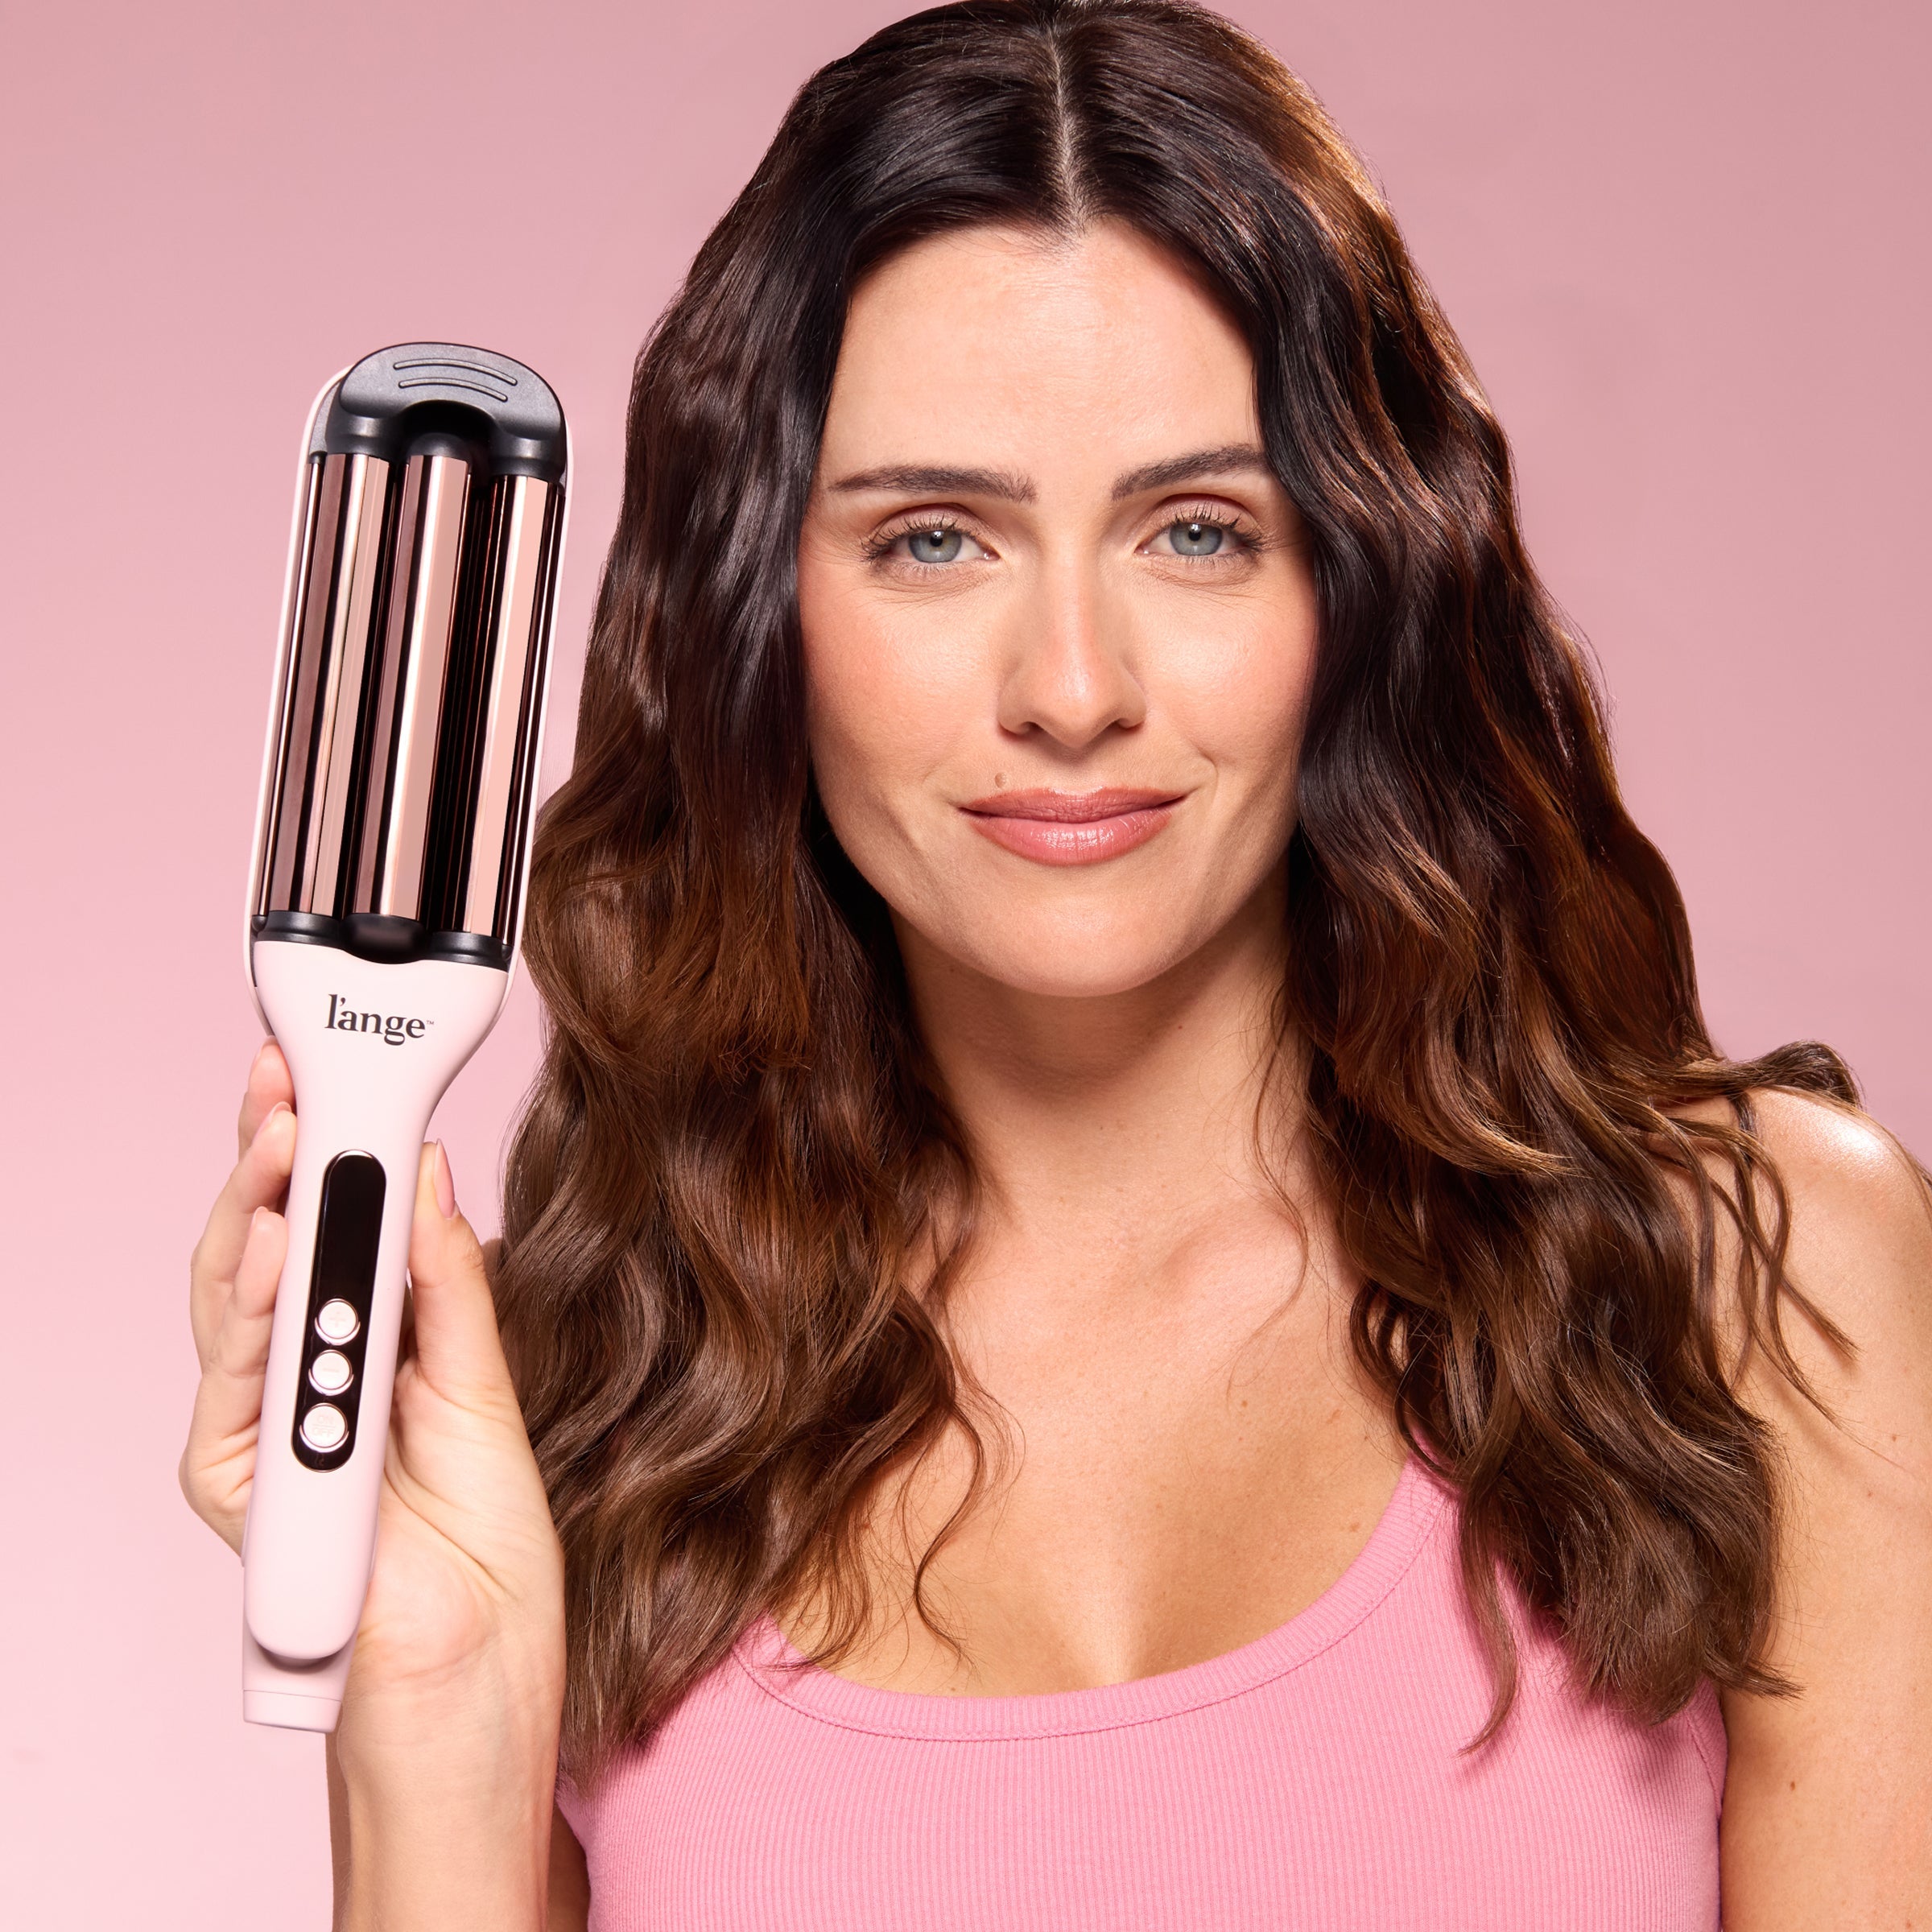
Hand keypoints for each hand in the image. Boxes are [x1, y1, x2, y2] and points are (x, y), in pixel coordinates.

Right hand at [181, 1041, 565, 1924]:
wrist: (475, 1693)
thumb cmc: (481, 1563)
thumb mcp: (486, 1399)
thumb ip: (449, 1294)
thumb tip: (429, 1179)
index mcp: (364, 1359)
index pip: (329, 1236)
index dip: (324, 1154)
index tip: (333, 1077)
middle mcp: (299, 1390)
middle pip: (267, 1252)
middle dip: (273, 1158)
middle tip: (288, 1078)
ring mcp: (262, 1437)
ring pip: (237, 1304)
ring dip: (259, 1212)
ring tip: (285, 1135)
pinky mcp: (244, 1489)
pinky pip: (238, 1388)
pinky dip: (257, 1313)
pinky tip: (281, 1247)